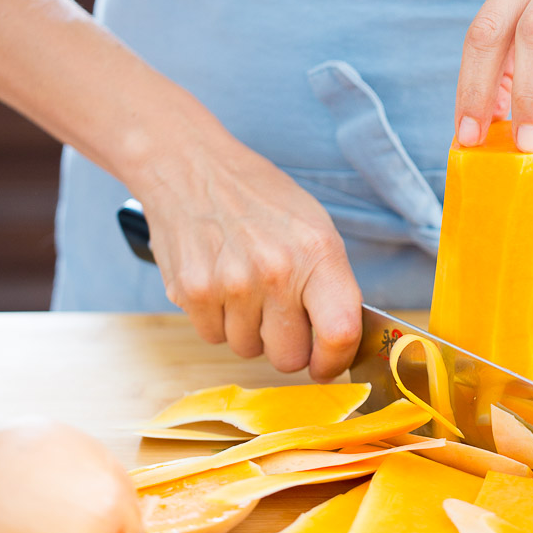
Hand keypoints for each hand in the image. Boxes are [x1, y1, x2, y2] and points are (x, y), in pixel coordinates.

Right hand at [134, 128, 361, 378]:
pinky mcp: (193, 292)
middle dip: (287, 345)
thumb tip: (341, 341)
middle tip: (278, 314)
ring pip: (248, 350)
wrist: (191, 167)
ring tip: (244, 286)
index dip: (335, 361)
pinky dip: (217, 320)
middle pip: (289, 358)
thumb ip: (330, 284)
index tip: (326, 364)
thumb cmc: (259, 198)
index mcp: (317, 253)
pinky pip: (213, 337)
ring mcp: (231, 284)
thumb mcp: (314, 227)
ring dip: (249, 330)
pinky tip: (219, 283)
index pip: (340, 332)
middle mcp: (276, 272)